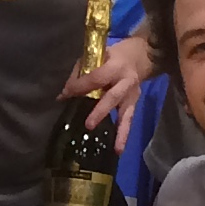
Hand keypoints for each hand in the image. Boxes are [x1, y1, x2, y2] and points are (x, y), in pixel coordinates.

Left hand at [65, 31, 159, 150]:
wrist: (140, 56)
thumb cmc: (111, 56)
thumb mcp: (96, 57)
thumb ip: (80, 74)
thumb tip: (64, 95)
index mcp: (115, 66)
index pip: (96, 77)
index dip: (80, 86)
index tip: (66, 94)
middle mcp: (125, 82)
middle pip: (112, 98)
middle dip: (100, 111)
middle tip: (88, 124)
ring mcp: (132, 95)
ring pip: (126, 114)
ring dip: (120, 131)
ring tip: (117, 148)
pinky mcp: (135, 103)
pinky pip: (129, 120)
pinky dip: (124, 135)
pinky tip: (119, 149)